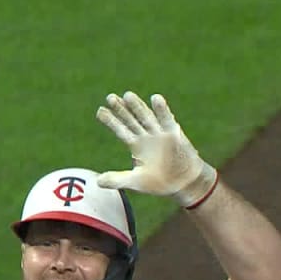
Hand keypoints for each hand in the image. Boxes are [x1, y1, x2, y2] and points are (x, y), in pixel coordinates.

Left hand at [95, 92, 216, 207]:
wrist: (183, 183)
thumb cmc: (159, 182)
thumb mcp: (135, 181)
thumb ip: (117, 180)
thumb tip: (97, 182)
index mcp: (136, 145)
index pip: (121, 130)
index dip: (111, 121)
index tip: (99, 111)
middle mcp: (147, 137)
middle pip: (132, 120)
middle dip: (121, 109)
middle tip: (109, 97)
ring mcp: (160, 134)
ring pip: (147, 117)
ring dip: (138, 106)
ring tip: (127, 95)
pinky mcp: (174, 134)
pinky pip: (167, 120)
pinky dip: (162, 110)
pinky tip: (155, 98)